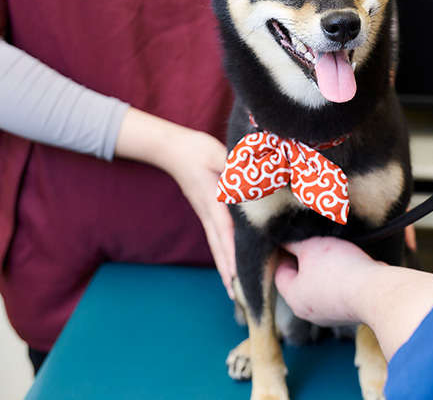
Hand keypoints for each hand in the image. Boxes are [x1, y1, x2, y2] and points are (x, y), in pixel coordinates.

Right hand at [115, 108, 235, 297]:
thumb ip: (233, 166)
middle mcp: (208, 213)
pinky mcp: (206, 212)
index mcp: (213, 201)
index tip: (238, 274)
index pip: (226, 232)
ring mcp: (205, 214)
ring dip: (225, 268)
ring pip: (216, 246)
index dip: (233, 253)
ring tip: (233, 291)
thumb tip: (249, 179)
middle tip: (238, 296)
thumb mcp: (217, 154)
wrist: (171, 149)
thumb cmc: (196, 150)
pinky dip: (222, 254)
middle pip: (220, 248)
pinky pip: (215, 238)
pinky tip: (227, 264)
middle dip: (229, 272)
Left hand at [274, 237, 379, 326]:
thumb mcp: (310, 246)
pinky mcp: (351, 311)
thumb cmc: (338, 269)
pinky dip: (343, 277)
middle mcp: (310, 311)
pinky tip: (351, 263)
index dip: (284, 253)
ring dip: (326, 268)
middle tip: (312, 241)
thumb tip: (285, 240)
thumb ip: (294, 243)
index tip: (289, 239)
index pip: (280, 273)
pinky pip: (341, 290)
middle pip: (301, 281)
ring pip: (322, 285)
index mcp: (294, 298)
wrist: (373, 290)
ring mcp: (331, 314)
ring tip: (333, 249)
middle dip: (306, 261)